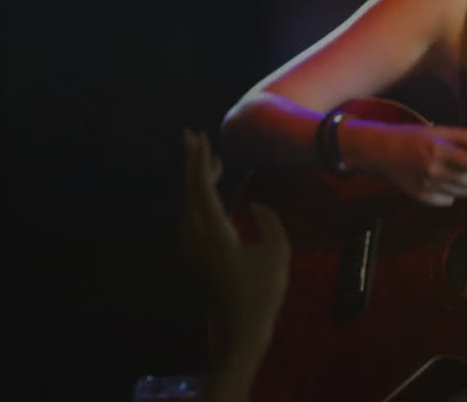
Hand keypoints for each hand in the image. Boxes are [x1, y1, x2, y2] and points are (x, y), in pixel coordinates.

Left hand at [181, 128, 289, 352]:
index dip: (200, 161)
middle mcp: (197, 237)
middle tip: (191, 135)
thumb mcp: (277, 253)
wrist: (242, 329)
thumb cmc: (263, 293)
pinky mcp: (196, 256)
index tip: (200, 138)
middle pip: (189, 192)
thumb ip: (269, 222)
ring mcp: (193, 248)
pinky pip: (191, 217)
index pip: (202, 188)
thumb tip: (256, 205)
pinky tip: (209, 195)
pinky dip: (198, 199)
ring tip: (211, 161)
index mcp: (215, 233)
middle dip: (191, 162)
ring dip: (196, 180)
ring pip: (189, 204)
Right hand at [341, 120, 466, 206]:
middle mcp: (434, 170)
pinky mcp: (421, 196)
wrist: (382, 152)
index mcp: (439, 151)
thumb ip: (462, 136)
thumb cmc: (410, 137)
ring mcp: (427, 185)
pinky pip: (448, 200)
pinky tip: (443, 181)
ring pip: (462, 191)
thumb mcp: (436, 130)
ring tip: (455, 171)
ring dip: (464, 183)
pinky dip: (451, 192)